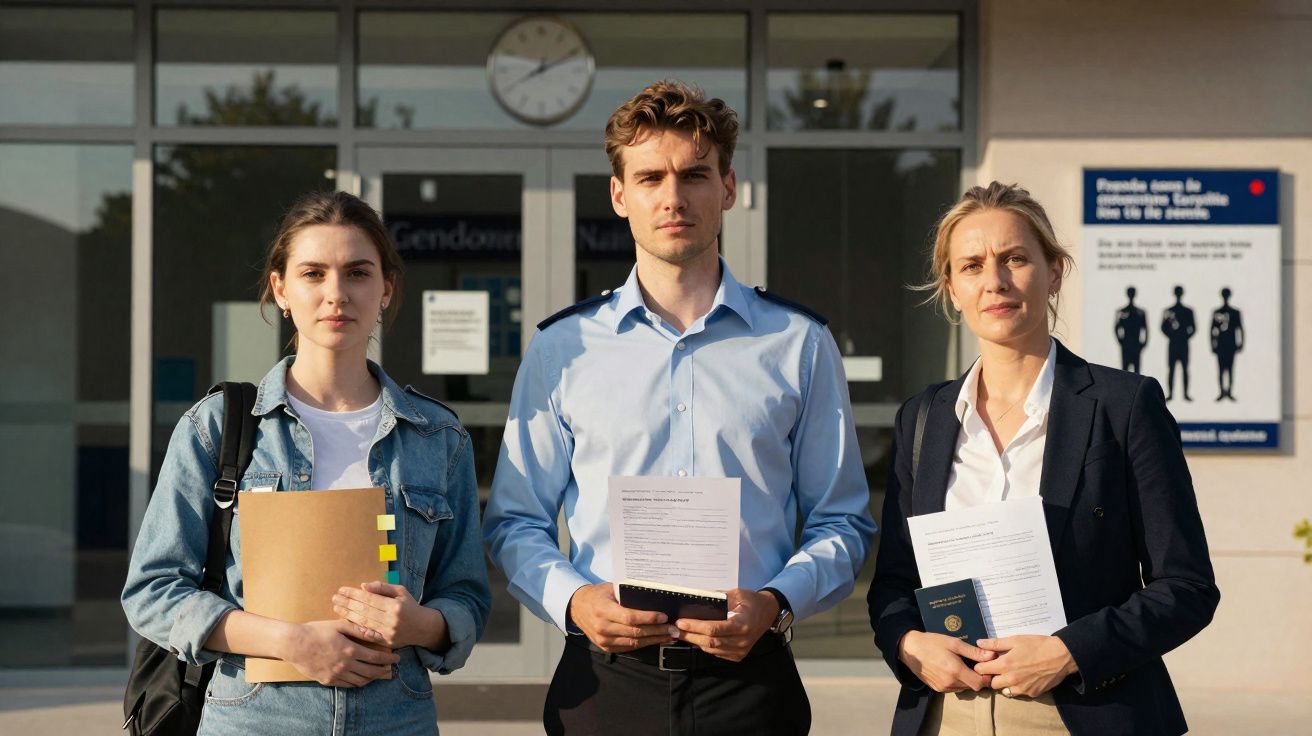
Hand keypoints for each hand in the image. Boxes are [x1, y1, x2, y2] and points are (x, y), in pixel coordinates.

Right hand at [282, 619, 399, 686]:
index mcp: (350, 650)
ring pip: (360, 681)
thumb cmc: (317, 631)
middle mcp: (345, 665)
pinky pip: (348, 685)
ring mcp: (336, 675)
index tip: (397, 658)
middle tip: (391, 667)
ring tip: (379, 673)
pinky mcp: (328, 681)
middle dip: (384, 670)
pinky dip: (358, 682)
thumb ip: (359, 629)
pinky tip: (362, 678)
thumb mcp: (339, 625)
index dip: (389, 659)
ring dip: (372, 678)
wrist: (294, 644)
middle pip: (371, 672)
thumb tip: (376, 633)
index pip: (376, 658)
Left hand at [333, 581, 446, 650]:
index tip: (342, 590)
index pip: (369, 599)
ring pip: (364, 623)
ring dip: (348, 615)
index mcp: (395, 606)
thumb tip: (363, 586)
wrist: (423, 628)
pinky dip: (356, 628)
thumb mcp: (400, 592)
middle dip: (347, 603)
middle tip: (334, 598)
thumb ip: (382, 588)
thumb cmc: (409, 606)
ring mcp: (388, 633)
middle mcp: (391, 620)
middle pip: (364, 611)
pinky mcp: (386, 643)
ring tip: (336, 608)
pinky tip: (345, 622)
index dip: (354, 594)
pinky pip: (368, 635)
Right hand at [568, 582, 673, 652]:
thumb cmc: (598, 595)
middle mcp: (602, 627)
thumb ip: (628, 594)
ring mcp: (603, 640)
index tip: (664, 616)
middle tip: (673, 629)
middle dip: (657, 631)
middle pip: (635, 632)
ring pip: (634, 642)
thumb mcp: (610, 588)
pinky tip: (655, 640)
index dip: (648, 618)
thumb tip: (653, 595)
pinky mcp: (606, 647)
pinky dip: (644, 644)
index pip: (629, 617)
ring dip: (654, 639)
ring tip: (669, 635)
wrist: (578, 607)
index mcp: (603, 609)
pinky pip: (628, 647)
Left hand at [673, 588, 775, 661]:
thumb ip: (718, 598)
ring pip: (712, 650)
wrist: (769, 612)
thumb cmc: (751, 601)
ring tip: (681, 634)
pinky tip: (695, 638)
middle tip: (675, 629)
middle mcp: (742, 640)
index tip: (681, 622)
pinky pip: (717, 653)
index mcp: (742, 625)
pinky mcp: (738, 655)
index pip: (713, 629)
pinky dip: (705, 646)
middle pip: (710, 642)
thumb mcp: (737, 594)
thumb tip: (697, 601)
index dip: (695, 627)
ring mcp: (741, 650)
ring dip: (695, 642)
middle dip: (690, 636)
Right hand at [897, 631, 996, 692]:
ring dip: (966, 680)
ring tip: (962, 666)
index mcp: (955, 670)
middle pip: (972, 686)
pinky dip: (956, 682)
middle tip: (974, 665)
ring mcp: (942, 687)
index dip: (985, 677)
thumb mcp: (954, 643)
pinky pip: (953, 688)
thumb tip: (992, 655)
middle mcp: (949, 682)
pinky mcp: (936, 689)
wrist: (910, 649)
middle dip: (976, 678)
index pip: (979, 683)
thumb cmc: (932, 642)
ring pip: (963, 688)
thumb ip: (974, 652)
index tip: (985, 668)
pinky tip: (951, 670)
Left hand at [973, 635, 1077, 697]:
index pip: (982, 670)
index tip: (984, 663)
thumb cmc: (1038, 645)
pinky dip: (1017, 688)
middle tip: (998, 669)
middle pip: (992, 683)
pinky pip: (1019, 694)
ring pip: (1005, 691)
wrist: (1061, 656)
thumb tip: (979, 643)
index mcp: (1005, 665)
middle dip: (992, 677)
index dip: (981, 666)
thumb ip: (995, 643)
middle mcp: (1011, 679)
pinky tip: (1023, 679)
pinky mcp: (1032, 694)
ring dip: (1004, 684)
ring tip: (1010, 674)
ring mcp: (1022, 688)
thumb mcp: (1015, 640)